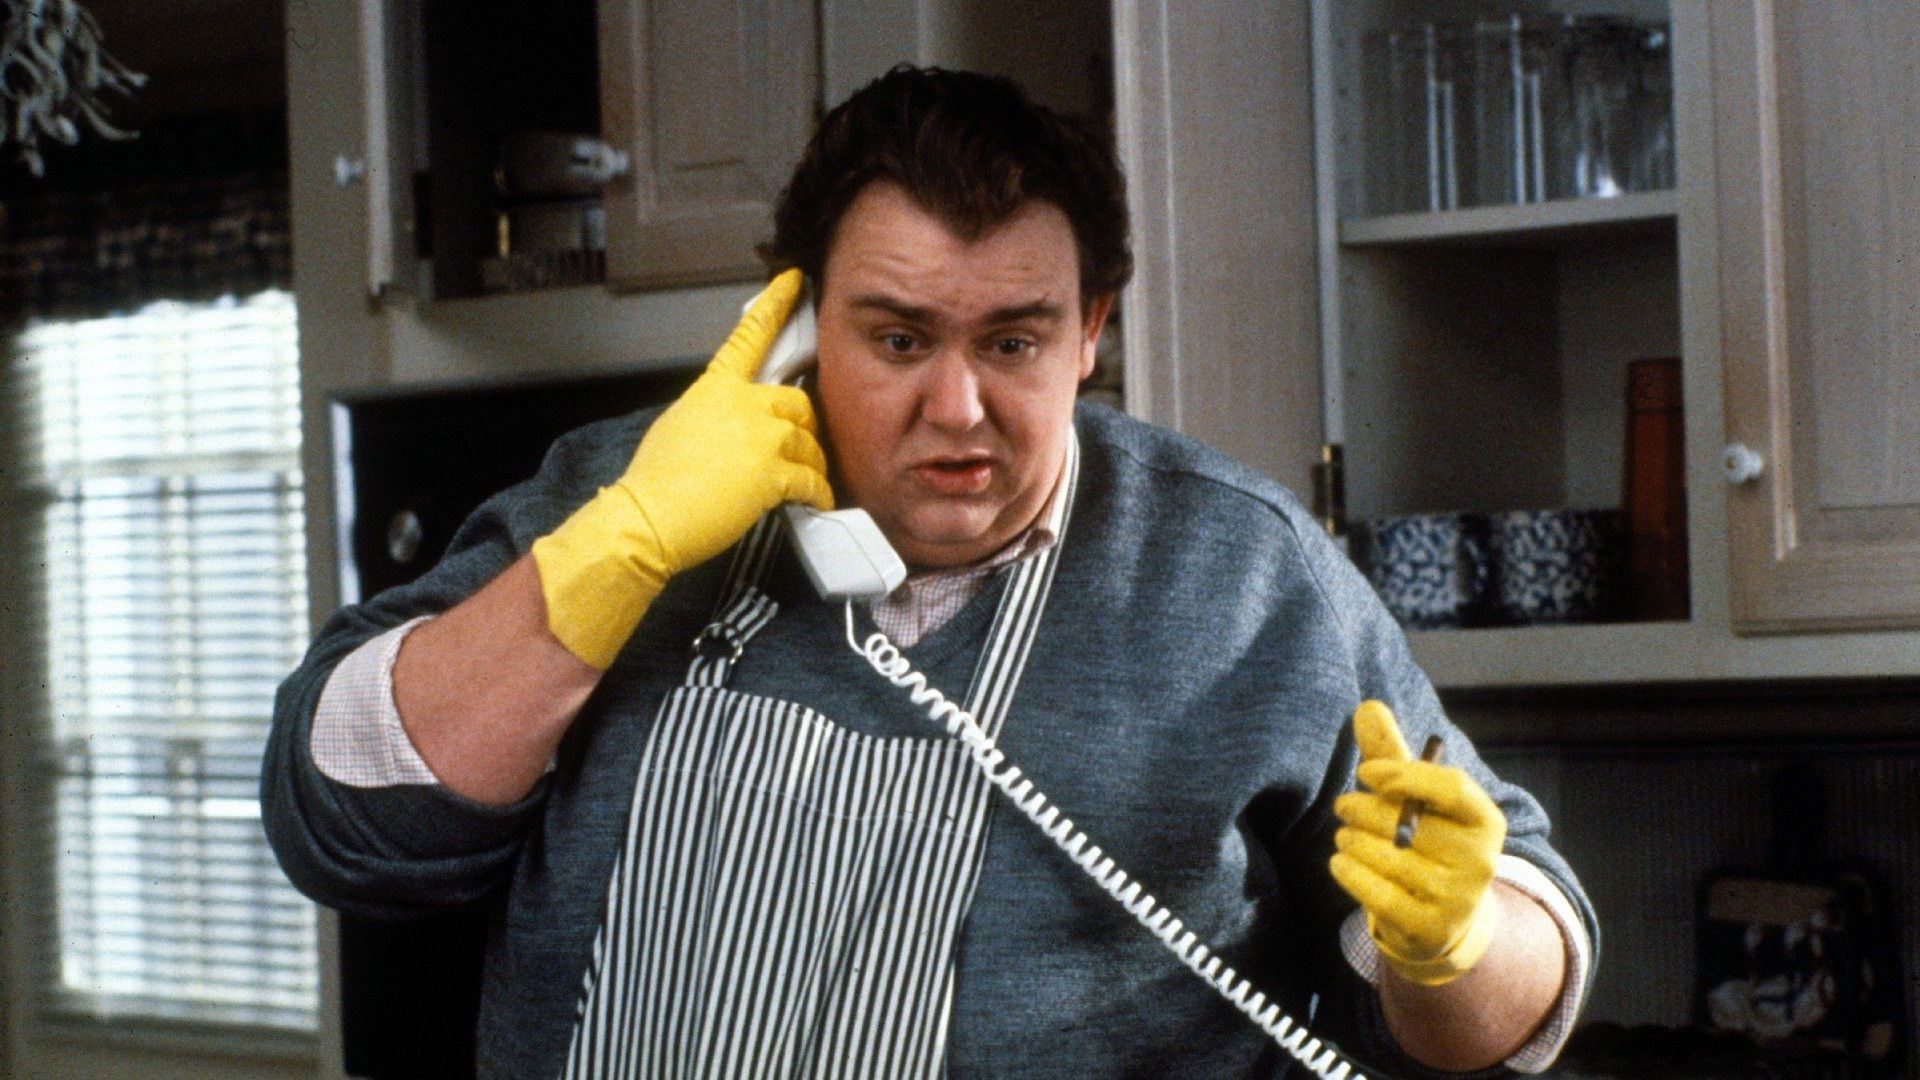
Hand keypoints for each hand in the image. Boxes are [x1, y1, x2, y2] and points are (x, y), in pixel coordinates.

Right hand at [530, 269, 833, 668]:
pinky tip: (814, 501)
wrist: (649, 517)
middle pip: (797, 401)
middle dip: (802, 426)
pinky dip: (817, 493)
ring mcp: (760, 437)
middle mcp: (742, 404)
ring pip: (808, 441)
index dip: (775, 305)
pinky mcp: (773, 473)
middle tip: (801, 447)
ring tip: (804, 483)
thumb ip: (713, 412)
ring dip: (811, 462)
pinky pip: (811, 479)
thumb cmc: (655, 480)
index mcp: (714, 387)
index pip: (750, 336)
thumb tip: (731, 423)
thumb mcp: (678, 424)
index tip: (792, 282)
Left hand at [1328, 700, 1505, 985]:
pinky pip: (1378, 894)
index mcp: (1486, 821)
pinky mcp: (1430, 928)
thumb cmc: (1427, 844)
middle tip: (1343, 805)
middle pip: (1410, 821)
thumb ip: (1394, 755)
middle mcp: (1480, 861)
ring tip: (1344, 835)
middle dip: (1365, 809)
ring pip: (1389, 857)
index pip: (1452, 787)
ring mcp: (1458, 899)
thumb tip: (1366, 706)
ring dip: (1353, 841)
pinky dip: (1351, 872)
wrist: (1443, 921)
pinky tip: (1340, 861)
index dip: (1406, 774)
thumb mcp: (1418, 800)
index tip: (1367, 771)